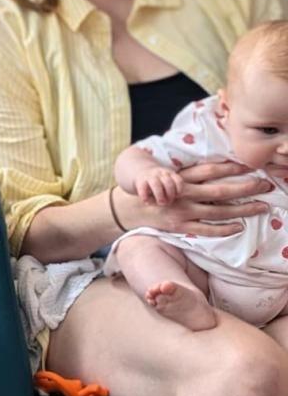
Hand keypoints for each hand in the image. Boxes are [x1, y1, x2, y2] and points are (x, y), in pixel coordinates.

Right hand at [125, 161, 271, 236]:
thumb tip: (218, 167)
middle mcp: (182, 194)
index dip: (231, 168)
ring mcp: (182, 212)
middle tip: (265, 186)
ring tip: (262, 207)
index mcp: (180, 178)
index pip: (210, 171)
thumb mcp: (167, 175)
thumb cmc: (153, 190)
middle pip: (219, 191)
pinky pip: (206, 230)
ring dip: (242, 210)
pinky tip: (239, 226)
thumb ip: (189, 173)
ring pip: (218, 212)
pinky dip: (224, 229)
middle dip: (245, 188)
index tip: (251, 166)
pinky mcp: (180, 226)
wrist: (129, 208)